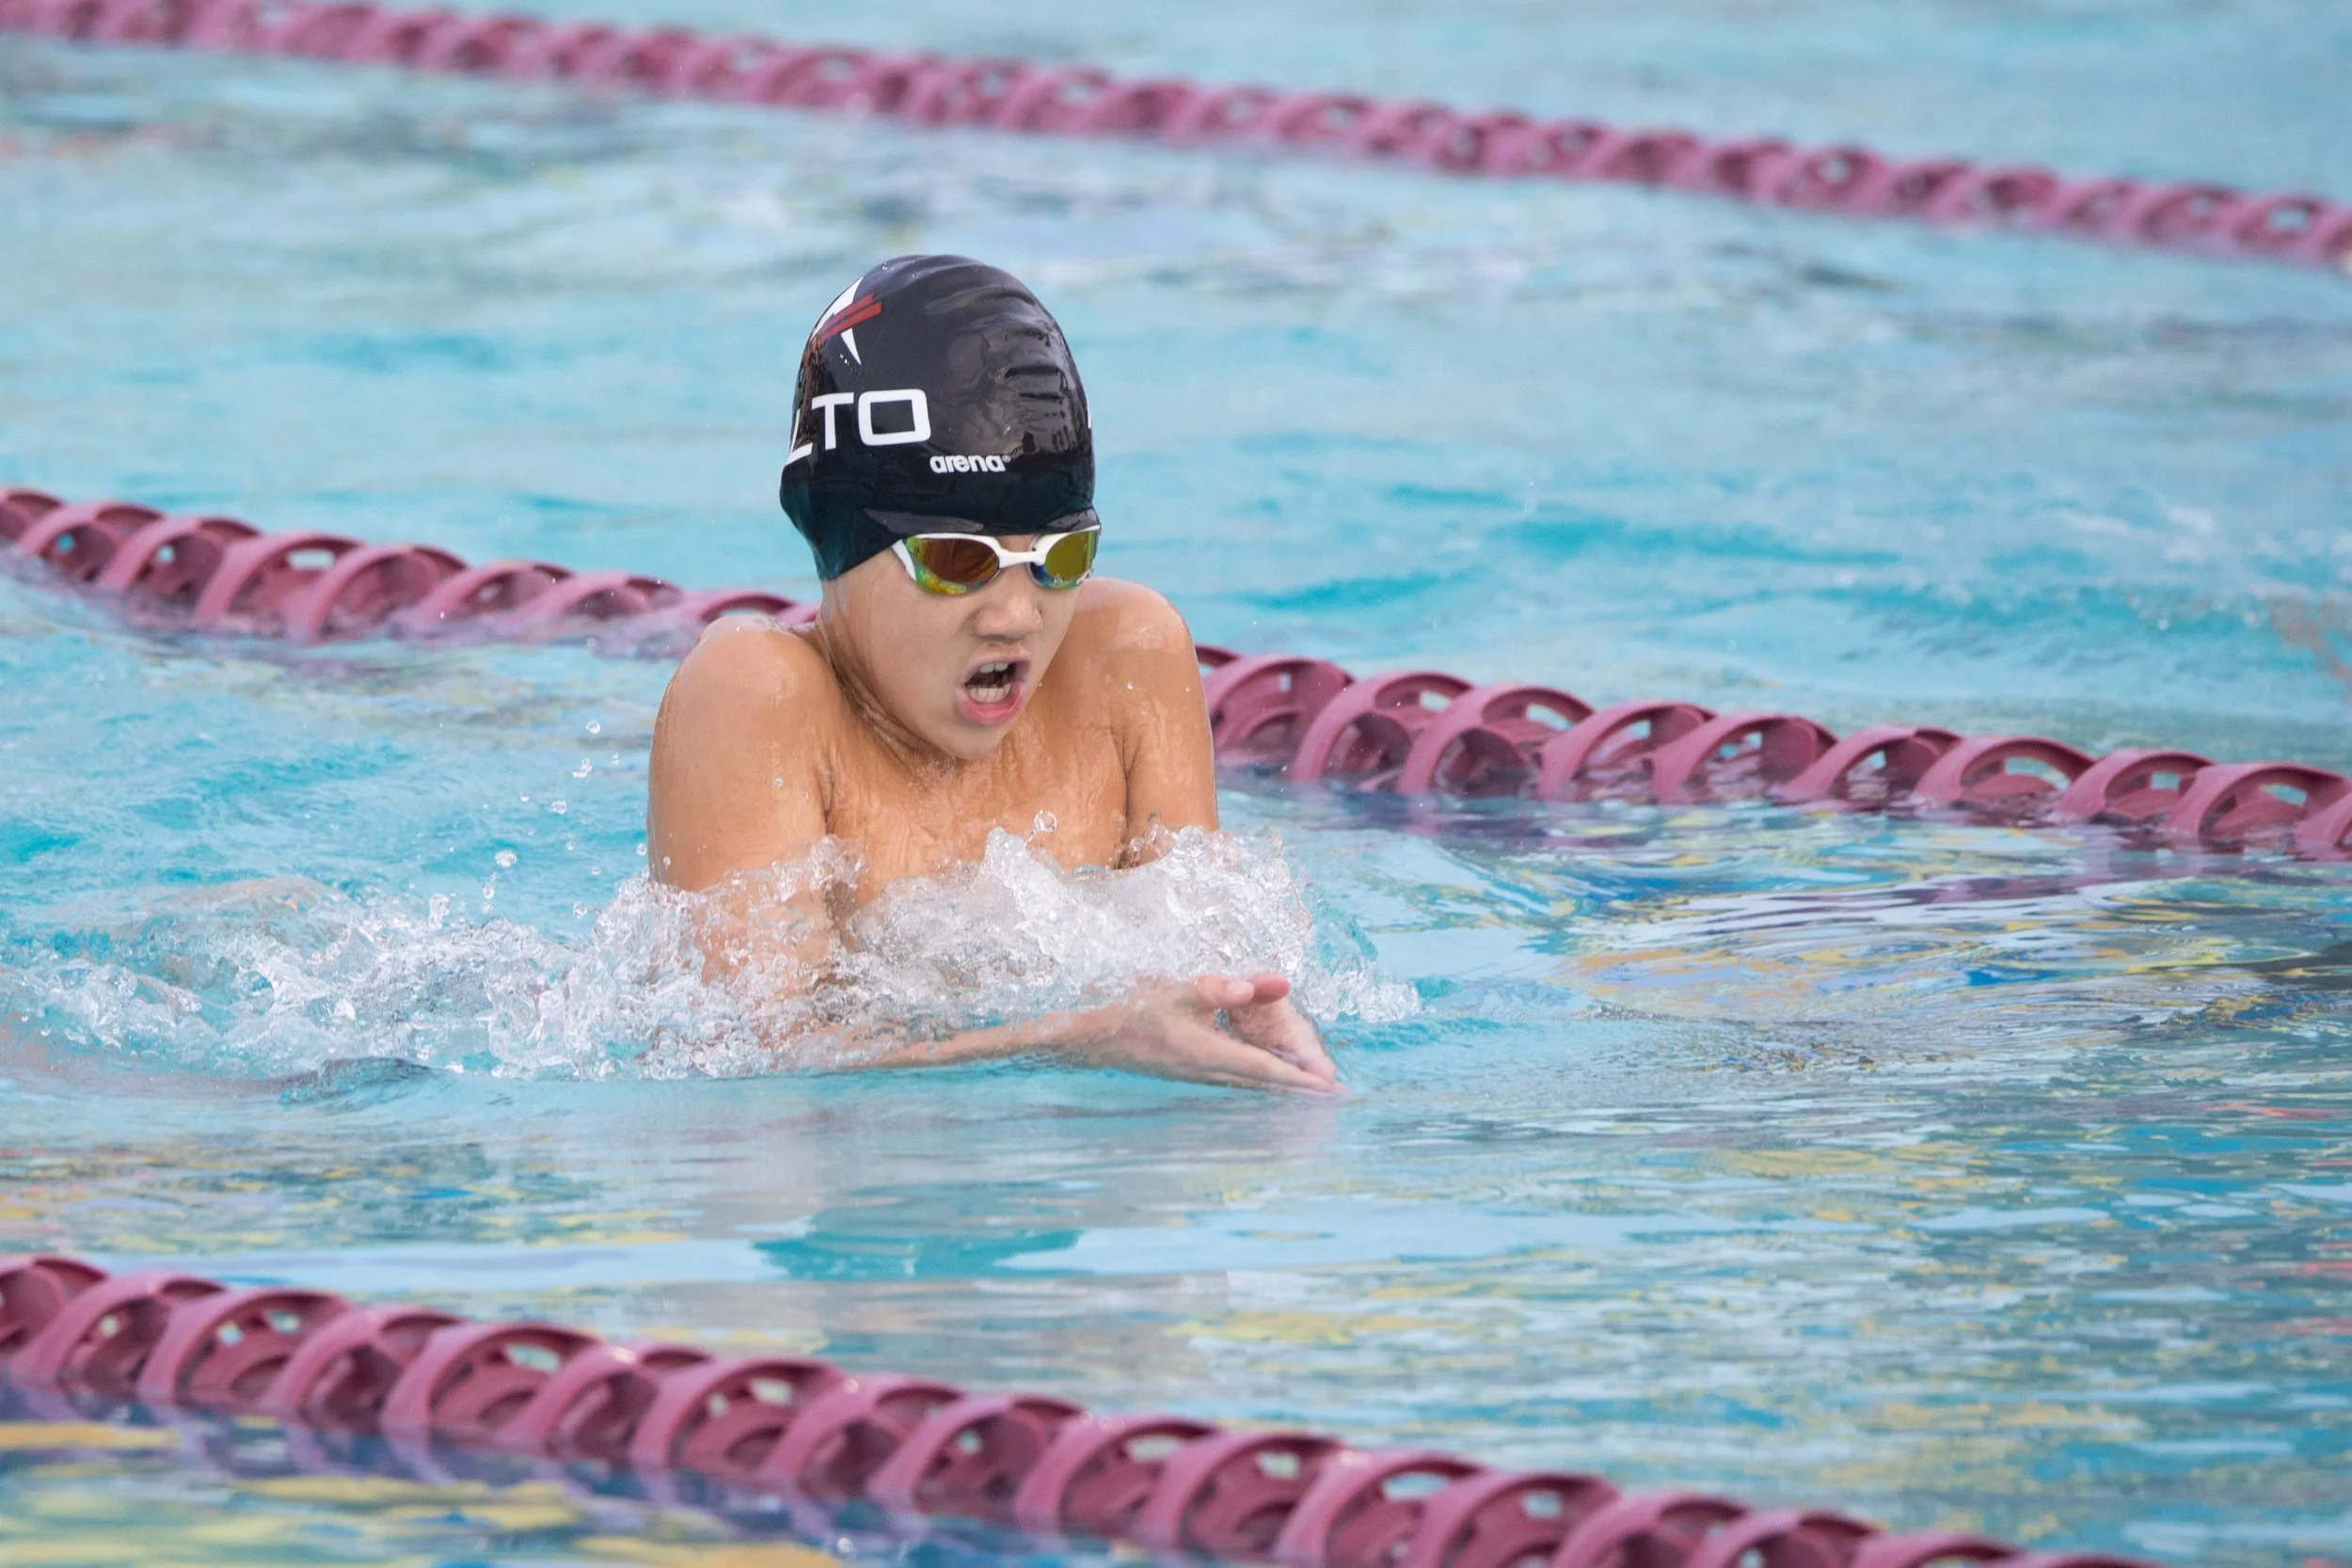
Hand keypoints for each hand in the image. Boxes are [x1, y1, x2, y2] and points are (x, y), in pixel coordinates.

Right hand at [1074, 973, 1338, 1092]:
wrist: (1095, 1039)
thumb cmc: (1134, 1010)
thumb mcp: (1178, 991)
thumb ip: (1220, 988)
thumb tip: (1259, 986)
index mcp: (1209, 1054)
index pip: (1266, 1069)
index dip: (1301, 1080)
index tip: (1329, 1089)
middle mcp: (1208, 1072)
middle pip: (1265, 1085)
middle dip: (1301, 1090)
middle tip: (1336, 1095)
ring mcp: (1200, 1076)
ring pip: (1253, 1085)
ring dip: (1284, 1088)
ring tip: (1314, 1090)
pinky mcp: (1194, 1072)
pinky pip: (1239, 1080)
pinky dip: (1263, 1081)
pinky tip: (1271, 1077)